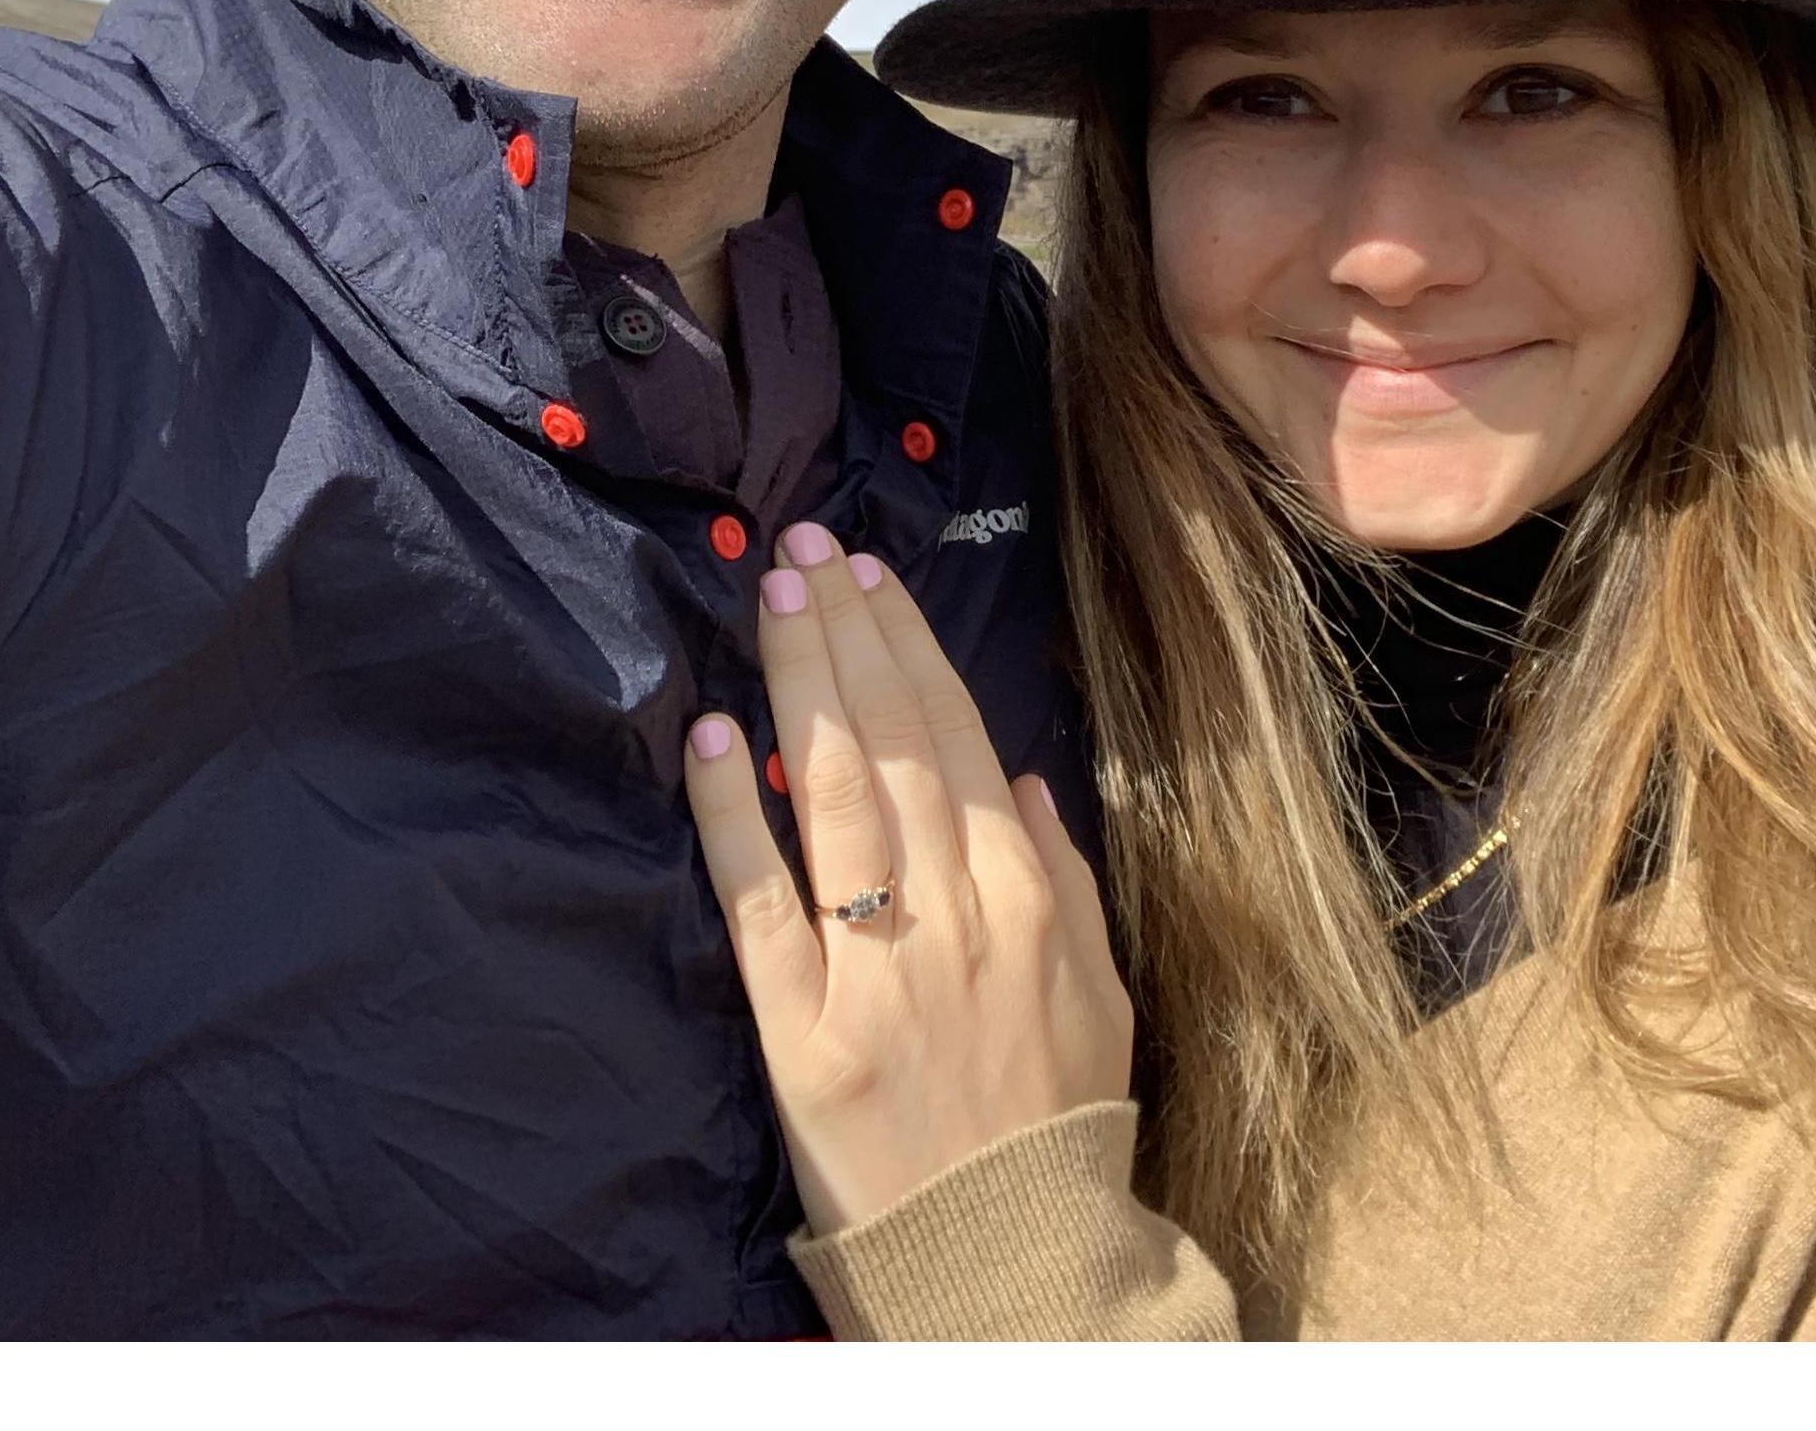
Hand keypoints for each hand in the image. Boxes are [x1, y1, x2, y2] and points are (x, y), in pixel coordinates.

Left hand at [683, 521, 1133, 1236]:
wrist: (1011, 1267)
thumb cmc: (1057, 1125)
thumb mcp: (1100, 993)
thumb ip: (1066, 874)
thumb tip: (1025, 774)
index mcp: (1026, 895)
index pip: (959, 735)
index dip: (908, 644)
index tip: (871, 573)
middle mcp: (954, 912)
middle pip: (894, 741)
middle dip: (847, 633)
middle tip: (806, 548)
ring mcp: (875, 969)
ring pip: (833, 794)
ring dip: (800, 684)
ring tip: (774, 598)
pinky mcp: (801, 1034)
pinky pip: (760, 903)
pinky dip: (734, 815)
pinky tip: (714, 737)